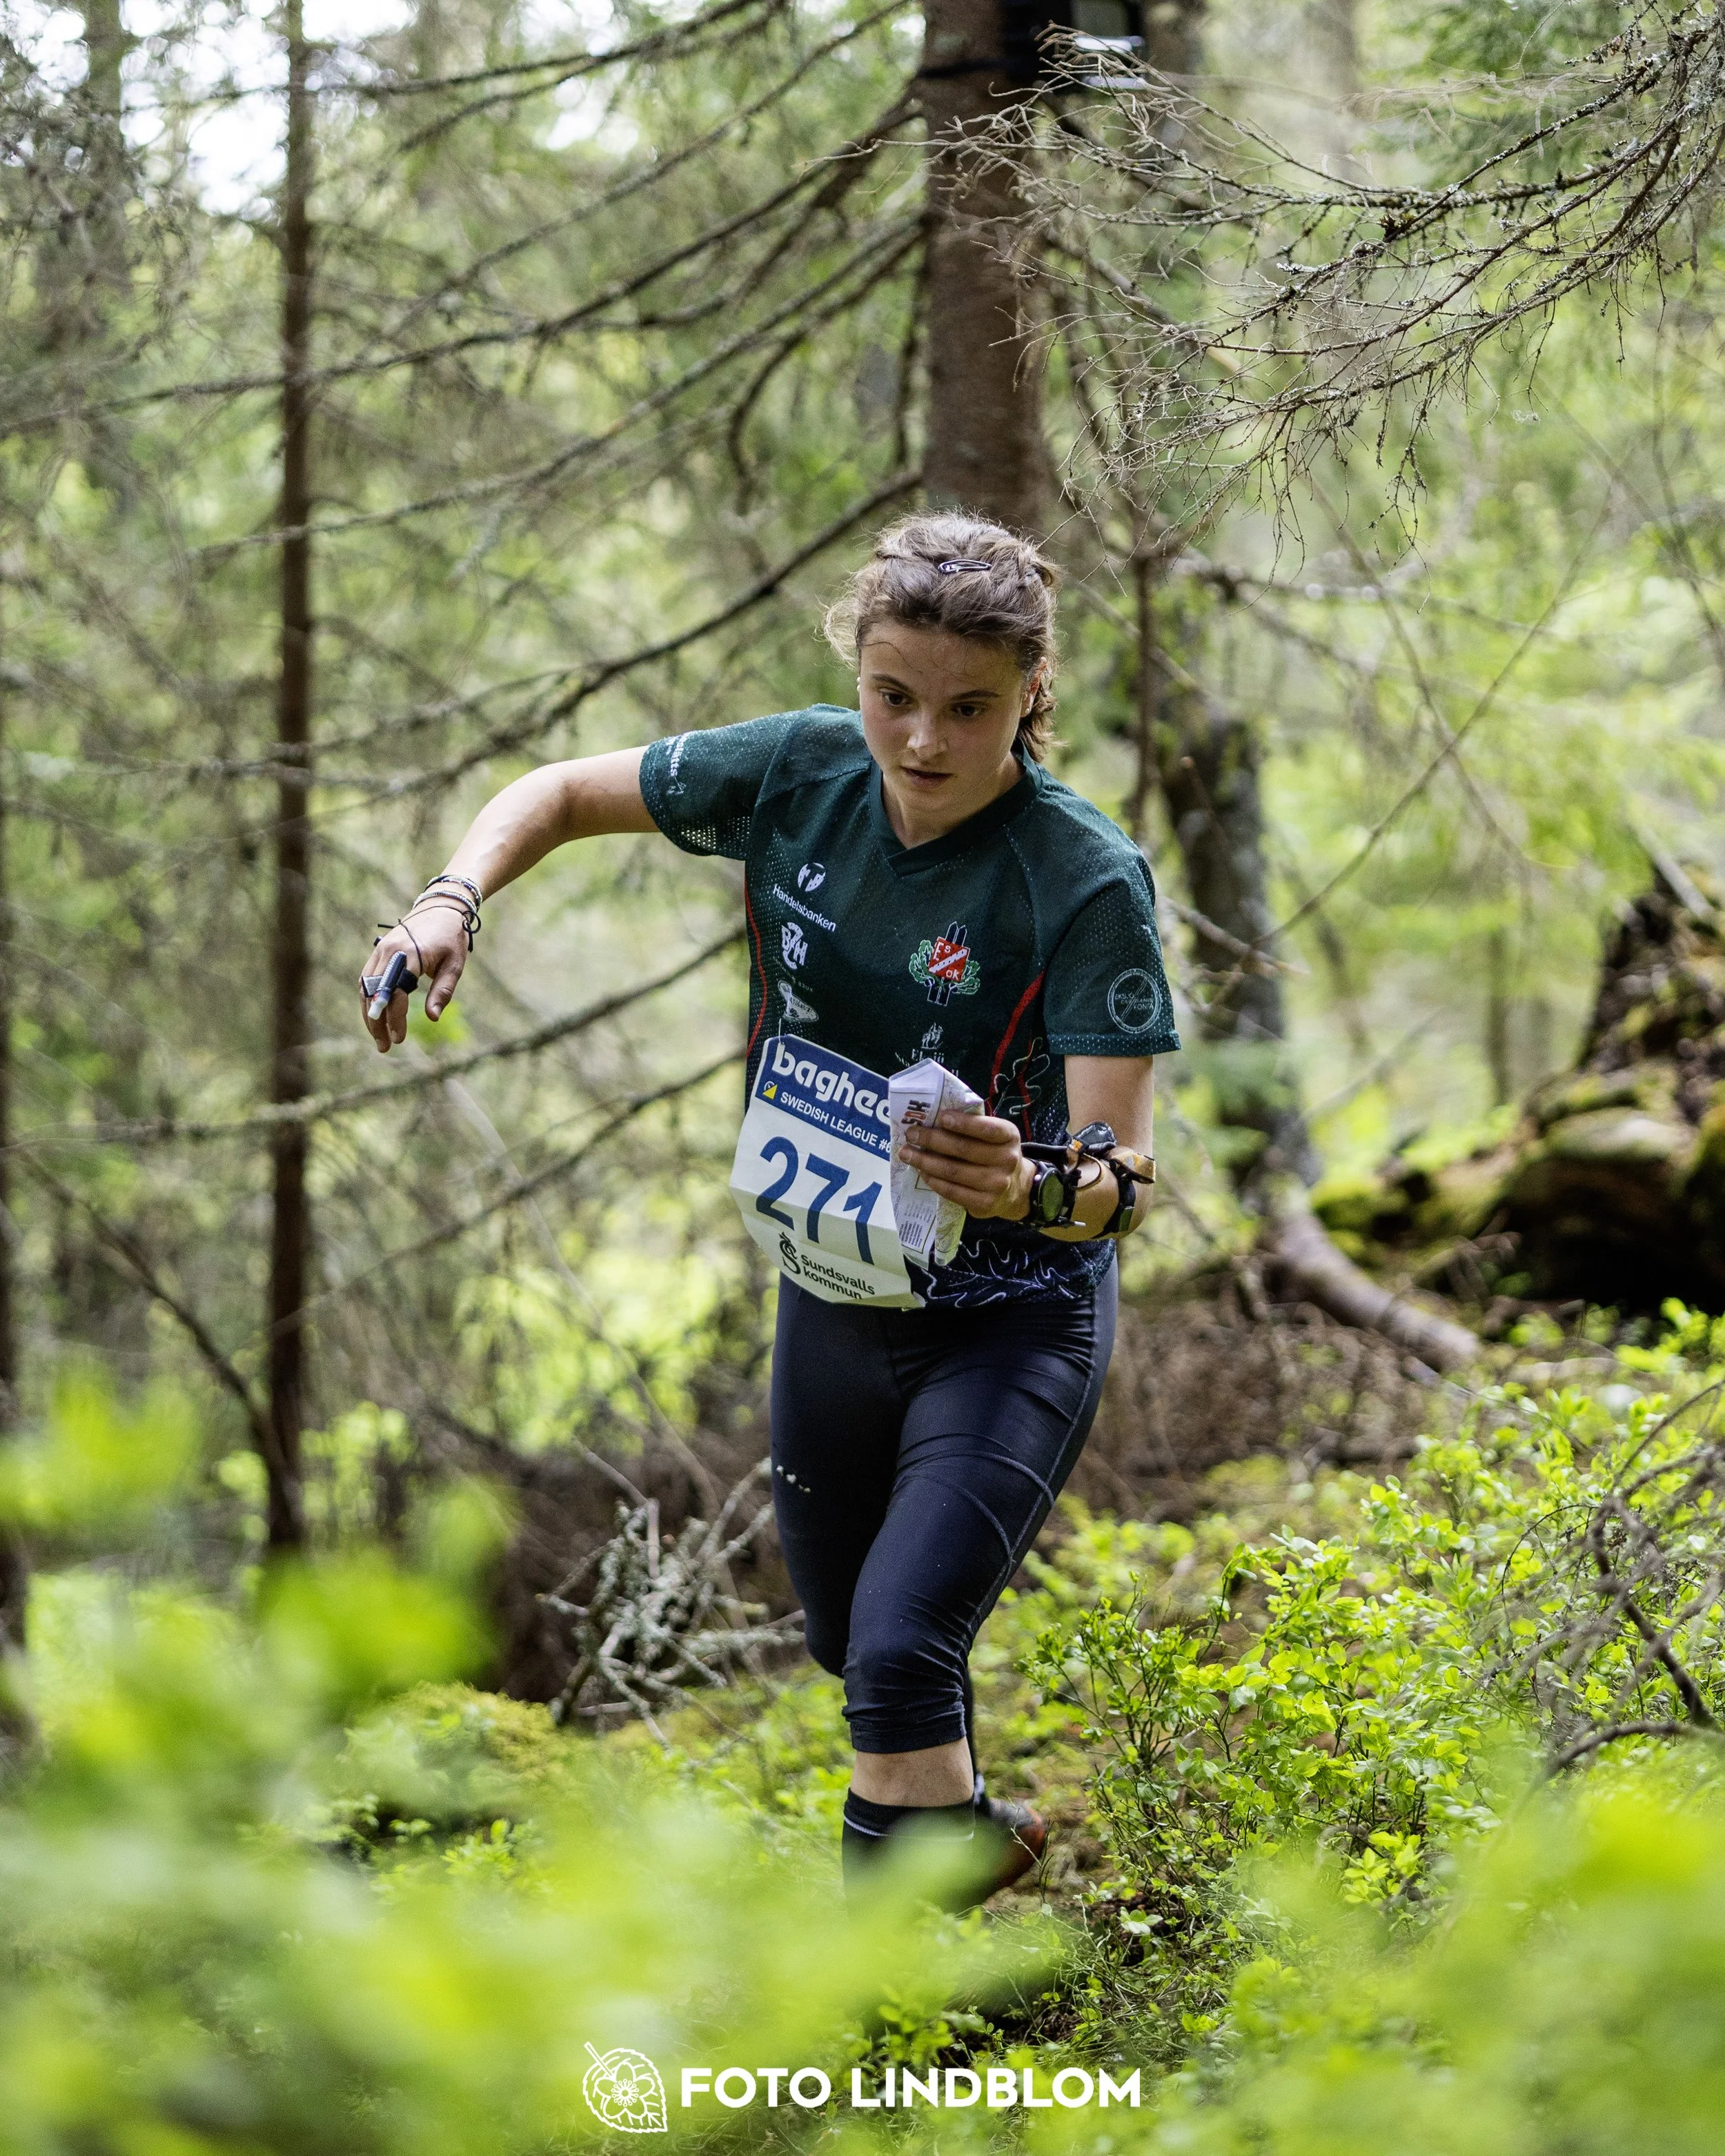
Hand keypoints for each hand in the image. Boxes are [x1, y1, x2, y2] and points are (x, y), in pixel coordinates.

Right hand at [359, 902, 469, 1053]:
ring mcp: (380, 950)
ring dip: (369, 1014)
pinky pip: (367, 979)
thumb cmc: (451, 938)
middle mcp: (389, 951)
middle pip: (374, 993)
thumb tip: (433, 1018)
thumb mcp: (455, 965)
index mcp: (410, 954)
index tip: (399, 1039)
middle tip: (384, 1047)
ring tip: (379, 1037)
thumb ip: (443, 990)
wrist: (440, 907)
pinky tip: (375, 1017)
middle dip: (377, 1023)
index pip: (395, 993)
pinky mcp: (378, 951)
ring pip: (366, 988)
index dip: (395, 1018)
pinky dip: (368, 1000)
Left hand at [898, 1108, 1031, 1220]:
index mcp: (1009, 1136)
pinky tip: (922, 1172)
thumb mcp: (995, 1136)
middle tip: (911, 1134)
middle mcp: (1007, 1159)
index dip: (963, 1123)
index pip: (986, 1128)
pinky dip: (933, 1180)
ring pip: (953, 1171)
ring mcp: (997, 1184)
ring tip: (907, 1154)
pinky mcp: (985, 1203)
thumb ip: (974, 1127)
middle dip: (932, 1140)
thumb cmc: (996, 1154)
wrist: (1016, 1189)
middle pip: (963, 1149)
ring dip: (925, 1161)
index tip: (940, 1117)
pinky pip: (952, 1191)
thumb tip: (933, 1120)